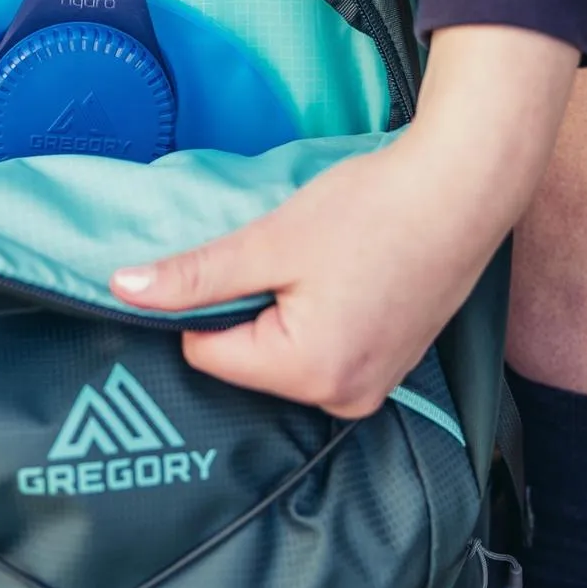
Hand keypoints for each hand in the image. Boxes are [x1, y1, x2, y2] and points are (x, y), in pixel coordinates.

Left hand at [110, 27, 579, 417]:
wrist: (463, 190)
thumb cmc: (373, 210)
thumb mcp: (271, 241)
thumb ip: (195, 275)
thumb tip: (123, 289)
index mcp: (308, 372)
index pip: (208, 354)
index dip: (208, 302)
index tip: (239, 260)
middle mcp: (343, 397)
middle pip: (249, 362)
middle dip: (251, 309)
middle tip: (287, 257)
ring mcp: (372, 386)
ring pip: (285, 356)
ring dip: (285, 312)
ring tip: (322, 264)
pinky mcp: (390, 367)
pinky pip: (325, 353)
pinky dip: (319, 318)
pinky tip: (342, 275)